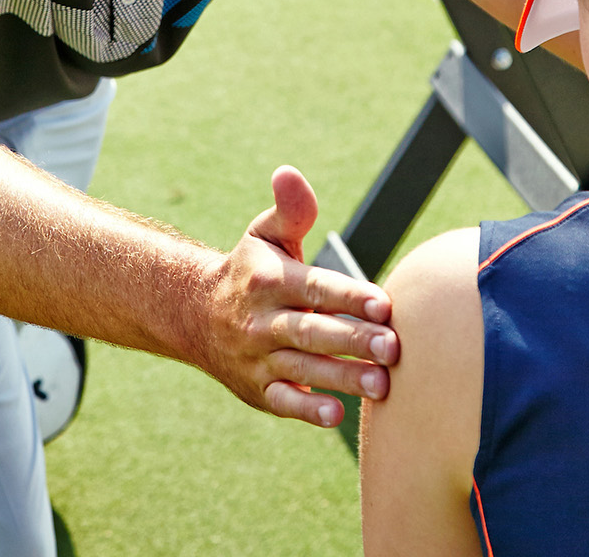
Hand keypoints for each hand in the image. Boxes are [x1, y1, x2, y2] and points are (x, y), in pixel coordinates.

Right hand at [194, 166, 397, 427]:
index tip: (385, 304)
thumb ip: (290, 210)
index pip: (316, 287)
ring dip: (342, 378)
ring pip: (303, 369)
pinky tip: (336, 414)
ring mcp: (258, 359)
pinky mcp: (258, 391)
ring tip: (382, 384)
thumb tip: (289, 174)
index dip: (349, 296)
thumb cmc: (251, 272)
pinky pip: (283, 402)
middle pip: (312, 331)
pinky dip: (307, 410)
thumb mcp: (263, 235)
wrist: (194, 316)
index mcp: (270, 281)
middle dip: (354, 340)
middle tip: (394, 348)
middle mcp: (262, 321)